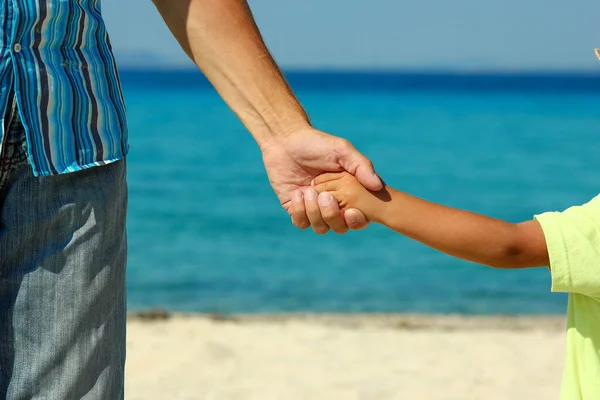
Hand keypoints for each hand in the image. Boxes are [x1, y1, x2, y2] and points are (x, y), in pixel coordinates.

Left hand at [260, 127, 382, 233]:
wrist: (285, 140)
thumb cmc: (317, 143)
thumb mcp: (342, 150)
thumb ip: (361, 166)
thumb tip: (377, 185)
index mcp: (349, 193)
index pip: (359, 217)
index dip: (357, 221)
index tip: (352, 211)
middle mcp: (333, 204)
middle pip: (340, 227)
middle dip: (332, 216)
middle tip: (326, 197)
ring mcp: (314, 208)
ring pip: (321, 228)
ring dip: (315, 212)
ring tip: (309, 190)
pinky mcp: (296, 209)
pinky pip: (301, 222)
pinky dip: (300, 210)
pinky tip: (298, 193)